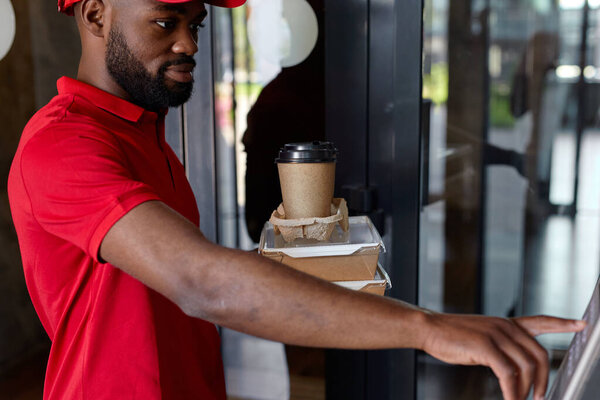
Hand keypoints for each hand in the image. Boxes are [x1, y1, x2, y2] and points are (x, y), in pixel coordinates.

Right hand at [420, 313, 585, 399]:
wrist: (430, 328)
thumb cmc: (452, 335)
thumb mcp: (482, 335)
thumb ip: (501, 346)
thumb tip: (516, 369)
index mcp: (506, 323)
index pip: (541, 321)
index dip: (563, 323)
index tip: (580, 325)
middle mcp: (505, 326)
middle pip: (538, 354)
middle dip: (543, 380)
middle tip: (539, 396)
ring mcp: (495, 334)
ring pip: (525, 367)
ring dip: (526, 389)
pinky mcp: (485, 346)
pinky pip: (508, 374)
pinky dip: (512, 391)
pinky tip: (509, 399)